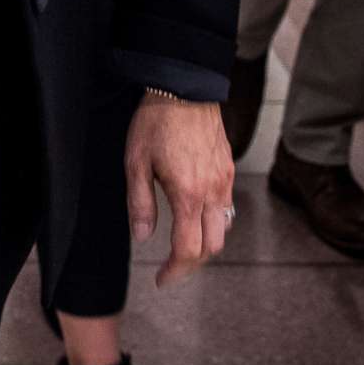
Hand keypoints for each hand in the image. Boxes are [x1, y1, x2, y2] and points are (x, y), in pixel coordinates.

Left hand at [125, 96, 233, 287]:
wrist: (184, 85)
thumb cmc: (156, 121)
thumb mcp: (135, 162)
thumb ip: (140, 204)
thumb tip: (143, 238)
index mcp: (187, 194)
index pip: (188, 249)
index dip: (175, 271)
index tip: (162, 279)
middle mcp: (212, 191)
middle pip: (211, 247)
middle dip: (191, 263)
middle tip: (171, 267)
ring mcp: (224, 180)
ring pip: (223, 229)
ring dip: (205, 243)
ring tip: (183, 243)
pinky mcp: (228, 168)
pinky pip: (227, 207)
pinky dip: (214, 222)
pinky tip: (196, 215)